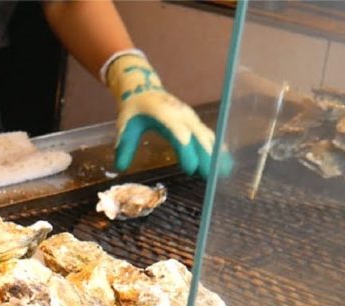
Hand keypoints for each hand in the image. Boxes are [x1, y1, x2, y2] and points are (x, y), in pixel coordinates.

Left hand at [106, 54, 229, 178]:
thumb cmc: (134, 108)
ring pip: (206, 136)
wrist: (144, 89)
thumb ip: (124, 145)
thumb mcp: (125, 125)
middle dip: (206, 156)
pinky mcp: (194, 122)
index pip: (178, 133)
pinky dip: (216, 148)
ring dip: (215, 154)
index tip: (190, 168)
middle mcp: (181, 115)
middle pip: (197, 136)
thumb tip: (120, 168)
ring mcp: (190, 118)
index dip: (186, 150)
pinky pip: (207, 136)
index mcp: (164, 113)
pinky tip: (224, 162)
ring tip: (223, 173)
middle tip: (212, 176)